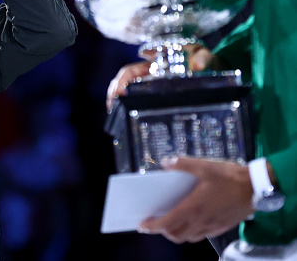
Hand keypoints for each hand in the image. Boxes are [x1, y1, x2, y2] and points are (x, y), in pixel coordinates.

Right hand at [105, 44, 218, 111]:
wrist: (213, 69)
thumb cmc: (205, 60)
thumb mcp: (205, 55)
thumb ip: (202, 58)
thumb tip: (196, 65)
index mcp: (154, 64)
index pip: (130, 71)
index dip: (120, 81)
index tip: (118, 92)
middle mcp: (148, 75)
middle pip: (123, 83)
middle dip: (114, 94)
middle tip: (111, 108)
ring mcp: (151, 86)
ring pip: (128, 93)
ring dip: (119, 103)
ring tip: (115, 116)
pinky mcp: (156, 96)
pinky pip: (138, 101)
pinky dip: (130, 109)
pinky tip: (127, 120)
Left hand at [139, 157, 253, 243]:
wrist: (256, 187)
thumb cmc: (231, 177)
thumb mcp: (204, 166)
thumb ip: (183, 164)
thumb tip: (166, 162)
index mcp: (193, 207)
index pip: (167, 224)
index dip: (152, 227)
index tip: (143, 225)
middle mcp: (201, 221)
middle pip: (175, 235)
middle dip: (162, 231)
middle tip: (156, 222)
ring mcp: (212, 226)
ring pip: (189, 237)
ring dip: (177, 233)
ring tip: (171, 223)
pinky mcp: (222, 226)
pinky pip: (202, 235)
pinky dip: (192, 232)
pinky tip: (192, 221)